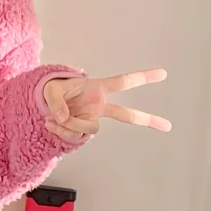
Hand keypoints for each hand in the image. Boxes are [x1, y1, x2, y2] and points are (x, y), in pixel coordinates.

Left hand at [43, 70, 170, 143]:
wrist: (43, 104)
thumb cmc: (53, 90)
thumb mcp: (50, 90)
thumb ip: (56, 101)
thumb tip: (62, 117)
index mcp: (97, 88)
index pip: (123, 82)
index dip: (143, 78)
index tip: (163, 74)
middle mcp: (99, 105)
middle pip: (126, 114)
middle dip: (147, 119)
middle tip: (167, 126)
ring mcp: (92, 119)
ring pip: (90, 128)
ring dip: (70, 123)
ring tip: (52, 116)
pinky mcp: (82, 131)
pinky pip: (76, 136)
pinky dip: (61, 131)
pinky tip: (51, 123)